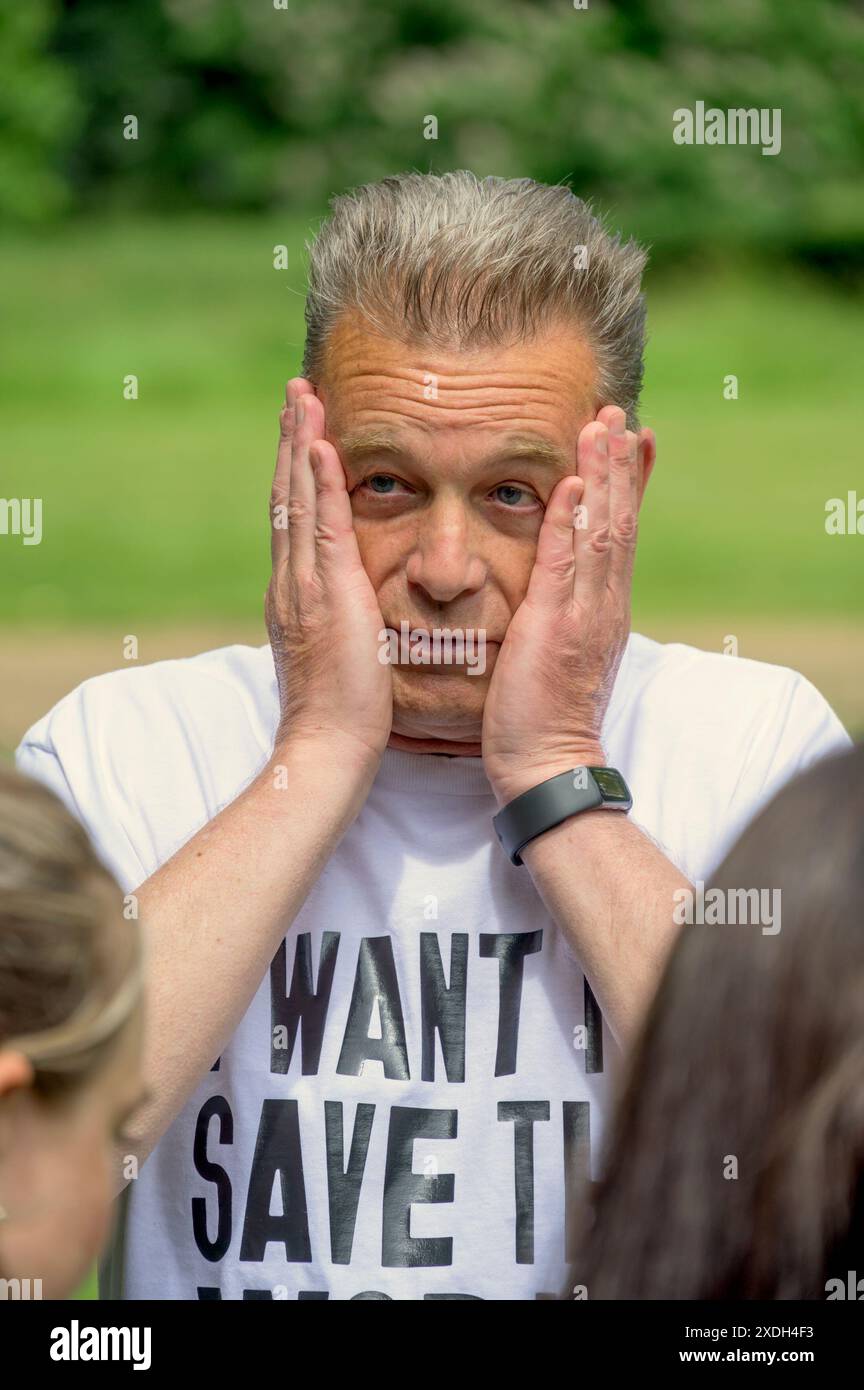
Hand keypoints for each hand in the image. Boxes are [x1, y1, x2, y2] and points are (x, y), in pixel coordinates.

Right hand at [265, 378, 392, 771]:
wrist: (328, 747)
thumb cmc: (342, 714)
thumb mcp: (339, 654)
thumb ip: (339, 621)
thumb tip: (349, 606)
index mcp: (295, 595)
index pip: (294, 520)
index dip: (297, 472)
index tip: (302, 432)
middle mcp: (291, 582)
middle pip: (287, 496)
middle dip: (291, 440)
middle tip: (297, 392)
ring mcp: (304, 585)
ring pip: (298, 499)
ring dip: (301, 443)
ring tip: (304, 396)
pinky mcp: (327, 593)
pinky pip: (322, 525)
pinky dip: (318, 482)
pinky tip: (320, 443)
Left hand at [481, 406, 639, 806]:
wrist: (549, 764)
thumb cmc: (545, 716)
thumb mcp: (562, 654)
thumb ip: (565, 614)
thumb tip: (561, 588)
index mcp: (604, 609)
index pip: (621, 534)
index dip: (628, 485)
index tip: (634, 440)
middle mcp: (604, 604)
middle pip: (621, 520)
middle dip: (621, 464)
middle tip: (620, 412)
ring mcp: (584, 613)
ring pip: (602, 530)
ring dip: (602, 475)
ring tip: (603, 426)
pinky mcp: (556, 626)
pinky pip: (565, 563)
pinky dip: (570, 521)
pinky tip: (571, 483)